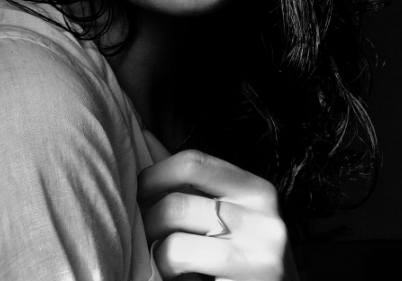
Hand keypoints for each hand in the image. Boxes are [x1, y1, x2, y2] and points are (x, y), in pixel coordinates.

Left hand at [137, 149, 298, 279]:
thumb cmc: (239, 258)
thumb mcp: (226, 213)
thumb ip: (192, 183)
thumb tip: (144, 135)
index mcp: (256, 190)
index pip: (194, 163)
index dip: (154, 175)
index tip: (137, 192)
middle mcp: (264, 220)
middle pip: (177, 205)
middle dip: (148, 222)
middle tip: (145, 236)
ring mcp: (259, 259)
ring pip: (174, 246)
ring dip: (157, 257)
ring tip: (166, 263)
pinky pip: (183, 275)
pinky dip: (168, 278)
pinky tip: (183, 280)